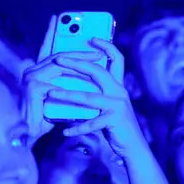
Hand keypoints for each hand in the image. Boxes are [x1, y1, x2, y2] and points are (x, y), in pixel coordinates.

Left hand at [46, 39, 142, 156]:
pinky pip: (92, 123)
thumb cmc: (116, 125)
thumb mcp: (107, 104)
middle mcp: (119, 91)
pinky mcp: (114, 120)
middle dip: (76, 63)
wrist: (133, 146)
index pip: (116, 59)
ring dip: (68, 94)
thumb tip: (73, 81)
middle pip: (98, 71)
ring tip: (50, 93)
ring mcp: (118, 105)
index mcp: (118, 85)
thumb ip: (96, 91)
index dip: (106, 46)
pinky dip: (77, 127)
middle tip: (58, 60)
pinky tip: (64, 131)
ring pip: (89, 97)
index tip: (91, 37)